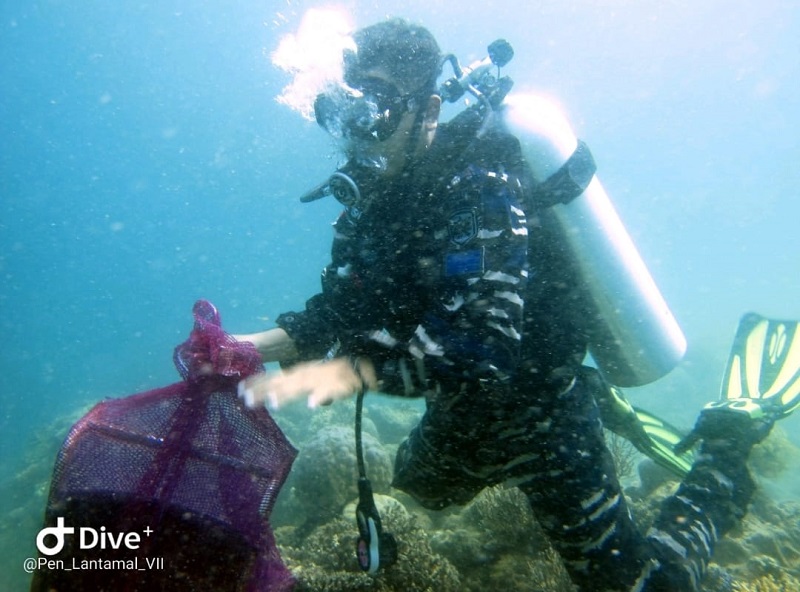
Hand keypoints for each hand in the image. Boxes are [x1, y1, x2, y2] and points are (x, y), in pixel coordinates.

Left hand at [238, 357, 376, 409]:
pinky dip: (320, 397)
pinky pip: (328, 392)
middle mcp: (305, 375)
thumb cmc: (335, 373)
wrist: (362, 363)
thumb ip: (295, 387)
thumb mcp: (312, 378)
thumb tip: (278, 397)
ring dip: (287, 394)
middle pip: (281, 383)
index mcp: (299, 373)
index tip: (239, 390)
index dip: (257, 383)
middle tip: (246, 400)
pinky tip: (312, 406)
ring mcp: (320, 379)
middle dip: (264, 391)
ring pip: (300, 387)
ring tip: (273, 403)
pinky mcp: (336, 385)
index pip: (274, 377)